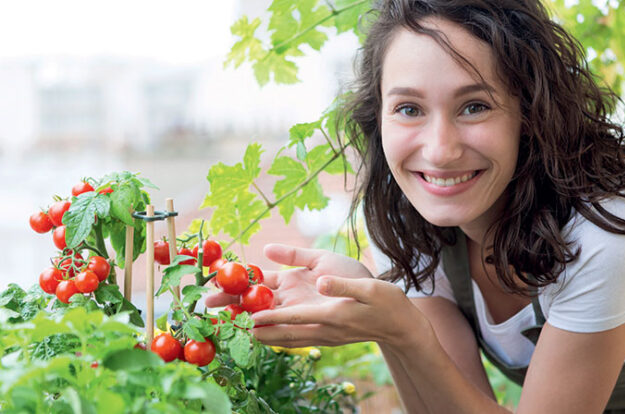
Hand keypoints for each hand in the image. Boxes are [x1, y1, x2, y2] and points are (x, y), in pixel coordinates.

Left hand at [206, 243, 422, 348]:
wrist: (399, 325)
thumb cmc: (387, 303)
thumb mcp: (368, 287)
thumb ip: (341, 284)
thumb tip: (318, 281)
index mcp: (330, 315)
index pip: (294, 317)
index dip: (269, 317)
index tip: (247, 318)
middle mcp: (321, 328)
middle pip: (279, 330)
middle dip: (251, 327)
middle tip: (224, 323)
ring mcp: (321, 334)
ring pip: (282, 336)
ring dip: (257, 332)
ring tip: (230, 327)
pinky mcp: (322, 333)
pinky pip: (292, 336)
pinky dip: (272, 334)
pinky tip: (258, 330)